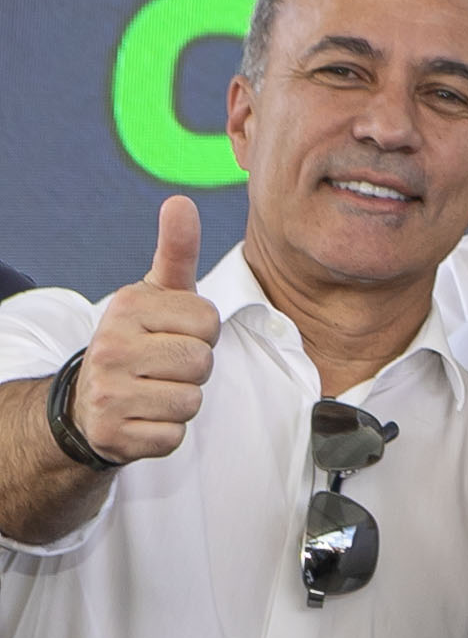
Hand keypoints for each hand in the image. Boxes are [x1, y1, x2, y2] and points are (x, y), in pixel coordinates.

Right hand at [67, 198, 221, 465]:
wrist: (89, 402)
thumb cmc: (139, 340)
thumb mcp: (157, 294)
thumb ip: (176, 250)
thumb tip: (180, 201)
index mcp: (127, 308)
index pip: (209, 322)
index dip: (202, 332)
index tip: (172, 333)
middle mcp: (110, 348)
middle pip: (202, 362)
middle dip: (193, 368)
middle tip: (162, 366)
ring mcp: (107, 394)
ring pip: (191, 400)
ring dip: (181, 400)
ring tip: (153, 389)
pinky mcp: (113, 436)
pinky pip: (174, 436)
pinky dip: (166, 431)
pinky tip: (143, 417)